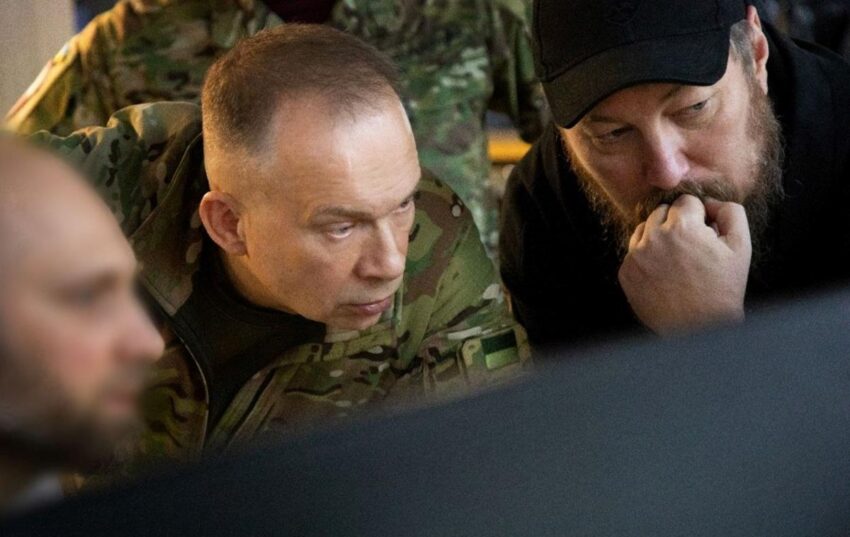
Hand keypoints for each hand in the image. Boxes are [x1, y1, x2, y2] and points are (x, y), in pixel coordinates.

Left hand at [618, 195, 751, 334]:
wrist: (698, 328)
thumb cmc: (722, 288)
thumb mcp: (740, 246)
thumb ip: (729, 212)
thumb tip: (710, 201)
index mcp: (682, 226)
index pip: (686, 201)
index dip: (698, 217)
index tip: (703, 234)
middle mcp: (654, 237)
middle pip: (661, 211)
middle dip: (676, 223)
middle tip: (690, 247)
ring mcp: (635, 255)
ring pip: (644, 229)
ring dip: (658, 237)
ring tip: (676, 260)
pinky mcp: (625, 272)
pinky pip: (633, 252)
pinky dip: (646, 257)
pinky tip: (662, 273)